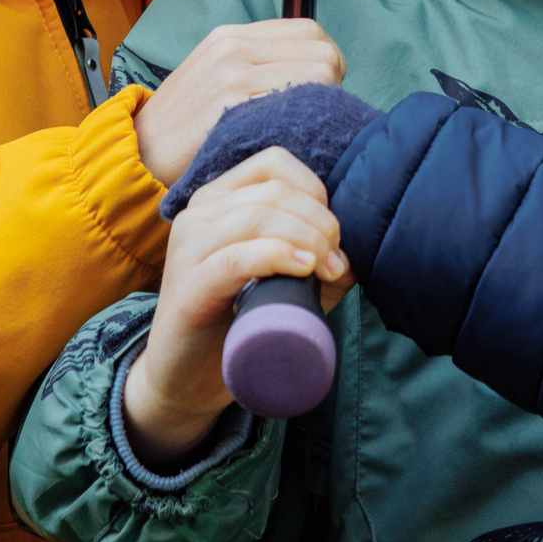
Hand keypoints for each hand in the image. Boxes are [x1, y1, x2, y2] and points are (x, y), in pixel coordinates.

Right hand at [122, 149, 350, 467]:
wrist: (186, 378)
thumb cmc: (237, 322)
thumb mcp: (279, 280)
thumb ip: (314, 258)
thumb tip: (356, 255)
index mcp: (218, 199)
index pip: (274, 163)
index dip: (314, 191)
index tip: (334, 235)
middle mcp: (198, 213)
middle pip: (274, 191)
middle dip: (320, 222)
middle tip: (338, 264)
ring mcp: (188, 247)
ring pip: (259, 217)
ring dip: (308, 240)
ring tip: (328, 272)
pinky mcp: (189, 286)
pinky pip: (237, 257)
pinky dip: (279, 256)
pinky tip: (305, 271)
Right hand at [132, 19, 344, 183]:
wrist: (139, 150)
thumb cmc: (184, 121)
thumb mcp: (214, 72)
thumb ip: (256, 61)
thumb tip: (313, 66)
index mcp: (232, 35)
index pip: (310, 31)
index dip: (329, 60)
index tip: (323, 88)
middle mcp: (233, 47)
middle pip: (322, 53)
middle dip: (332, 85)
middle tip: (318, 113)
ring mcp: (232, 76)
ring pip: (318, 78)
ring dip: (322, 107)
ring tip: (305, 127)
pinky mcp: (231, 109)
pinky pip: (294, 106)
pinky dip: (303, 124)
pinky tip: (291, 139)